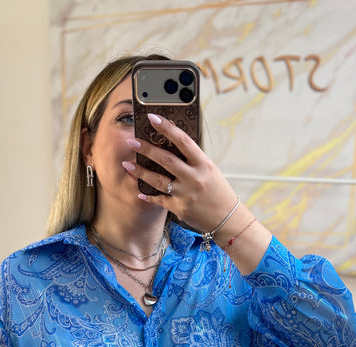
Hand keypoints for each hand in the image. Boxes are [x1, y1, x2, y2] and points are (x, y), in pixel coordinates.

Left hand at [123, 113, 272, 274]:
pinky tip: (139, 192)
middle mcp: (194, 178)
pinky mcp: (179, 208)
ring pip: (157, 180)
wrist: (227, 219)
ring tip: (127, 164)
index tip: (152, 118)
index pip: (182, 140)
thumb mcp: (210, 171)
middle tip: (132, 142)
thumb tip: (170, 146)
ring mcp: (185, 194)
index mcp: (203, 164)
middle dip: (146, 149)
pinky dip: (149, 196)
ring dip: (140, 172)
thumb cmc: (219, 192)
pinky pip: (159, 200)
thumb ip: (192, 160)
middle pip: (165, 159)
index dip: (166, 128)